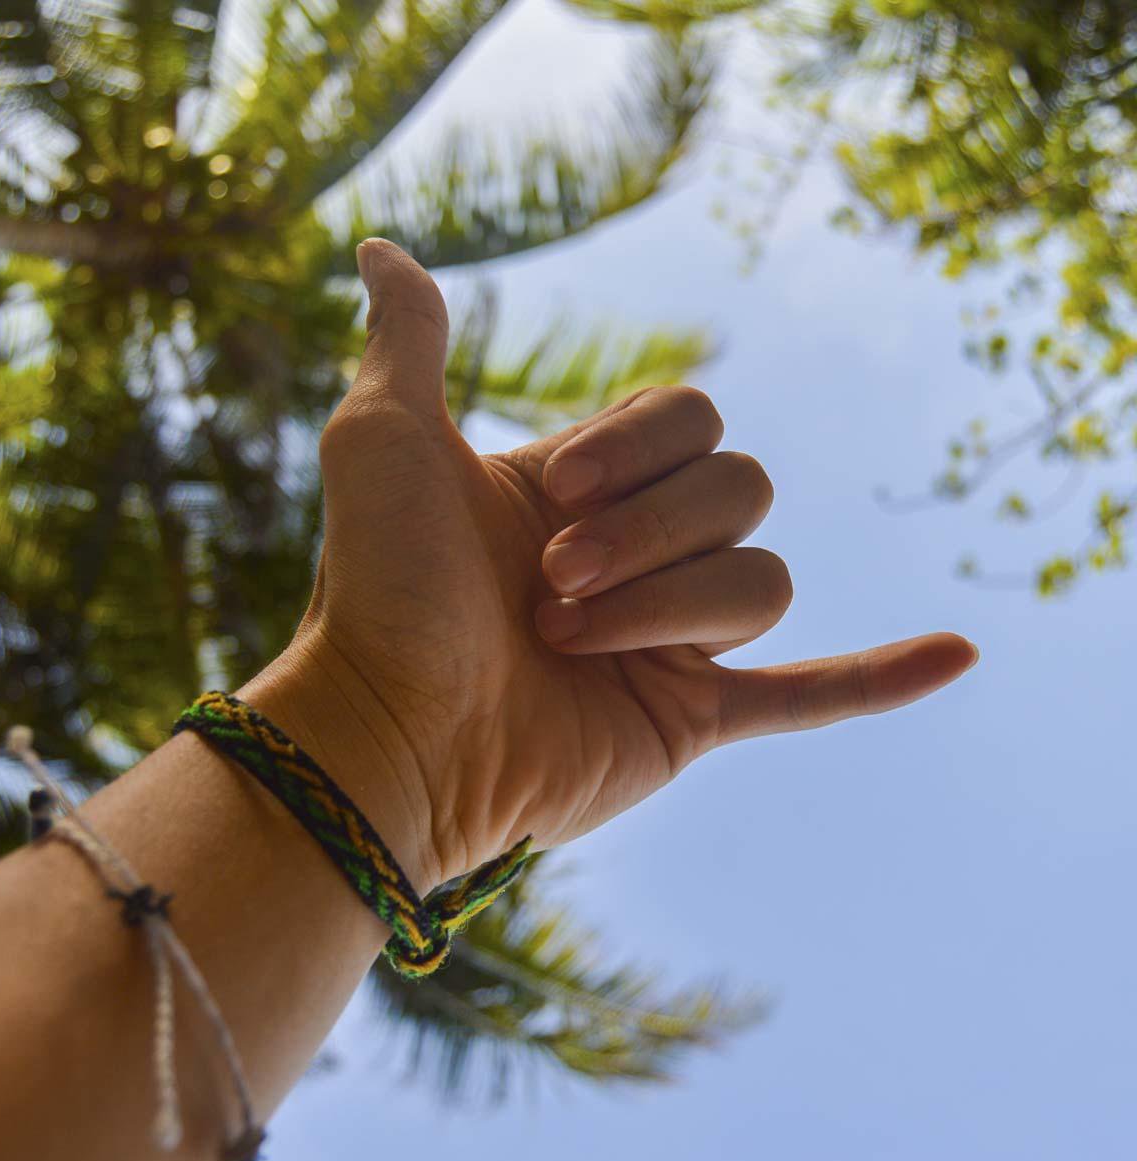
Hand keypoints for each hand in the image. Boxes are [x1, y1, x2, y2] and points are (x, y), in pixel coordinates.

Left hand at [260, 240, 977, 890]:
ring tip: (570, 642)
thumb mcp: (385, 437)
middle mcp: (636, 556)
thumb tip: (379, 251)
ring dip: (671, 606)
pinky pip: (807, 694)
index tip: (555, 493)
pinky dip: (879, 676)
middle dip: (649, 534)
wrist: (387, 733)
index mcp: (586, 488)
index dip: (643, 446)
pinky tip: (957, 654)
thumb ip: (409, 339)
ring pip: (764, 581)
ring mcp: (669, 641)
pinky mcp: (692, 720)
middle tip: (549, 584)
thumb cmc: (379, 589)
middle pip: (739, 492)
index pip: (691, 418)